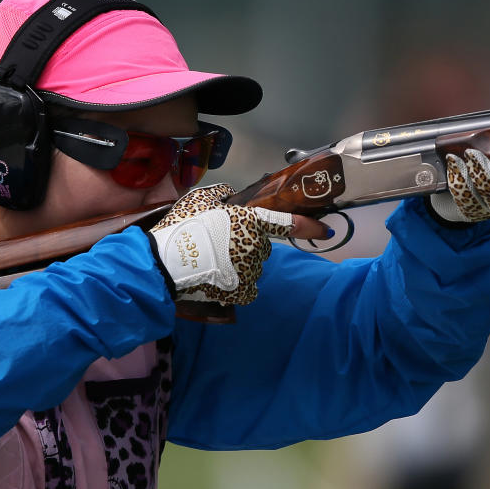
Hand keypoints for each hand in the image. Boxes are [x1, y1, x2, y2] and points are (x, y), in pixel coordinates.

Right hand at [150, 184, 327, 304]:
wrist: (163, 264)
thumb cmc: (181, 229)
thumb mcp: (198, 200)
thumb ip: (221, 195)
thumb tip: (231, 197)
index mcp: (248, 221)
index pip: (285, 224)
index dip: (308, 226)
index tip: (325, 230)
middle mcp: (255, 246)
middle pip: (261, 247)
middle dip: (246, 245)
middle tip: (218, 246)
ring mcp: (250, 272)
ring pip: (252, 268)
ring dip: (239, 266)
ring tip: (211, 264)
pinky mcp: (241, 293)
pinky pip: (246, 289)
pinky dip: (236, 286)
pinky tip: (217, 280)